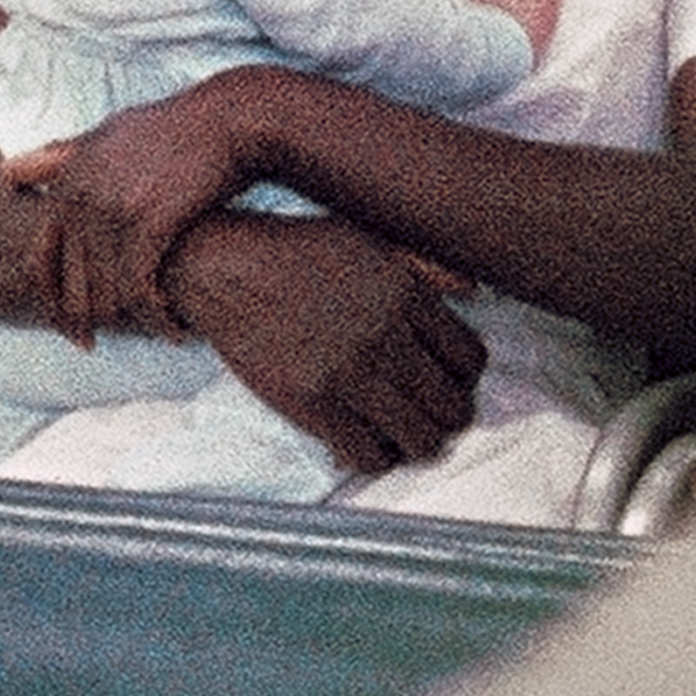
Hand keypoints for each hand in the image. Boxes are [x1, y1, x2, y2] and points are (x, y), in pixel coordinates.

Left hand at [1, 84, 252, 348]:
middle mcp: (81, 194)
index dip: (51, 300)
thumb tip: (6, 173)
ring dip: (128, 323)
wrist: (230, 119)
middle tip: (94, 345)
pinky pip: (139, 289)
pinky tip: (174, 329)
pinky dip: (156, 318)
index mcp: (68, 178)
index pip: (41, 257)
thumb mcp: (105, 132)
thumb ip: (57, 158)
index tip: (67, 328)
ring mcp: (111, 207)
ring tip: (152, 334)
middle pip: (70, 282)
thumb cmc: (173, 129)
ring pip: (105, 291)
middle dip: (81, 321)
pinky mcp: (148, 221)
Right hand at [158, 214, 486, 473]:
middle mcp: (385, 334)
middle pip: (453, 407)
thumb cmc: (292, 250)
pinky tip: (362, 438)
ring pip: (421, 440)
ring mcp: (349, 372)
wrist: (221, 266)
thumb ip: (423, 266)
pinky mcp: (311, 402)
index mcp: (405, 293)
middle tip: (426, 412)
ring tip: (398, 431)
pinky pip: (368, 455)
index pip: (471, 360)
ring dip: (416, 442)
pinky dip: (374, 456)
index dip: (464, 378)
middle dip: (447, 415)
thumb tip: (474, 289)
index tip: (446, 381)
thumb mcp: (366, 239)